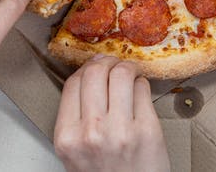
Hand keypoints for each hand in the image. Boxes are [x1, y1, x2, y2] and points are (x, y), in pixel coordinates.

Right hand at [54, 55, 169, 171]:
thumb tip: (87, 80)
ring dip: (127, 68)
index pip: (73, 83)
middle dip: (107, 62)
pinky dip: (142, 84)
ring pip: (121, 74)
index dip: (86, 68)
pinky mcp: (147, 129)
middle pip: (95, 72)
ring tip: (130, 74)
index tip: (95, 67)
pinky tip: (141, 90)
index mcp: (68, 137)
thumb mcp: (75, 154)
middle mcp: (91, 132)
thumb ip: (75, 120)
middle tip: (114, 64)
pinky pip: (143, 89)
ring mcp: (120, 130)